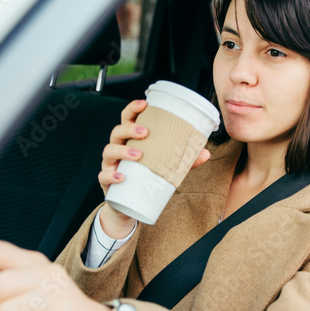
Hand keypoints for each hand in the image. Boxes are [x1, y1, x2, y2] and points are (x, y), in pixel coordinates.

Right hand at [98, 99, 210, 232]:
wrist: (129, 206)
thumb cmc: (145, 178)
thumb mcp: (165, 167)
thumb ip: (184, 160)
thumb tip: (206, 153)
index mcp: (131, 141)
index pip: (127, 119)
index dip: (132, 109)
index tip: (144, 104)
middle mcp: (118, 149)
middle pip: (117, 132)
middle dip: (129, 129)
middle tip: (145, 132)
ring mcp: (110, 165)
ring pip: (109, 151)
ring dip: (122, 151)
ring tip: (138, 156)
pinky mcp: (107, 183)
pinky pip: (104, 176)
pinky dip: (111, 175)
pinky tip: (122, 177)